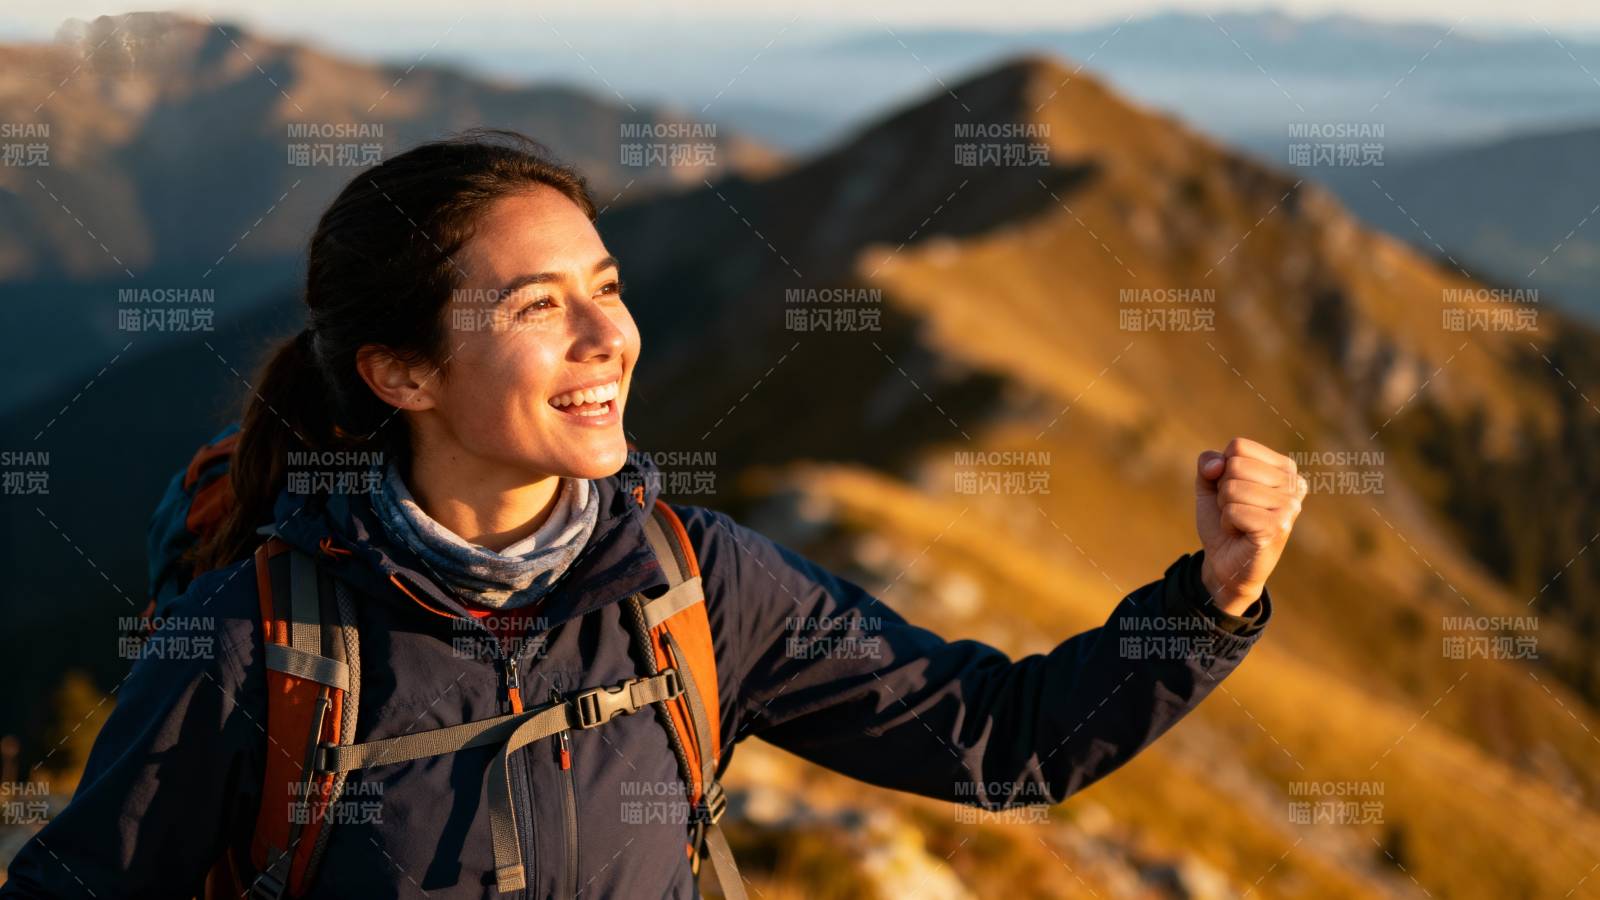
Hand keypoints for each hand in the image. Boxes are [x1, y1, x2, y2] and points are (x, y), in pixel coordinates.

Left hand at [1194, 437, 1305, 614]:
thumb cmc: (1223, 521)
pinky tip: (1241, 534)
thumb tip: (1217, 464)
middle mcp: (1294, 484)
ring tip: (1239, 523)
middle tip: (1236, 510)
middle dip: (1223, 491)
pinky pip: (1233, 511)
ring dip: (1225, 509)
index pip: (1239, 446)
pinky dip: (1227, 523)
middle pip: (1235, 465)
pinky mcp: (1278, 527)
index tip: (1234, 492)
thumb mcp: (1209, 485)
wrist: (1225, 563)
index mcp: (1284, 468)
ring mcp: (1290, 506)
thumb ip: (1208, 463)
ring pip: (1232, 488)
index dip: (1223, 469)